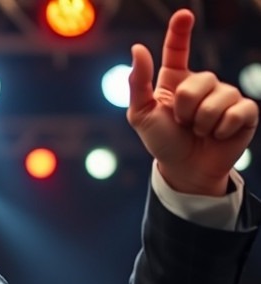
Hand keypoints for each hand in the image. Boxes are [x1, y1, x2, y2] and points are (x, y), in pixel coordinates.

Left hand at [128, 9, 258, 195]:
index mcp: (175, 80)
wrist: (184, 169)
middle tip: (184, 124)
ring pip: (218, 98)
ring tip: (199, 131)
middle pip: (198, 82)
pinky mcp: (244, 112)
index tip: (183, 15)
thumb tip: (138, 48)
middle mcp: (202, 83)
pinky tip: (218, 134)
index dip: (180, 31)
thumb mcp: (141, 115)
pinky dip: (223, 128)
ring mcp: (226, 95)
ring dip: (203, 122)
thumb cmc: (162, 141)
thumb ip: (138, 83)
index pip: (177, 50)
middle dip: (186, 109)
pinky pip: (237, 111)